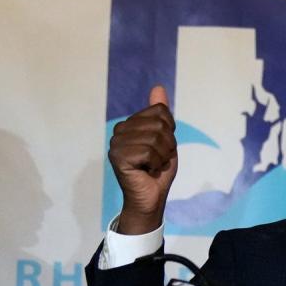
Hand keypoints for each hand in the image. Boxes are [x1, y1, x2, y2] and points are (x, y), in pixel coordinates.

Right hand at [107, 85, 177, 234]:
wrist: (150, 199)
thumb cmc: (157, 171)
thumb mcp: (165, 140)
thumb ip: (161, 115)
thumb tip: (158, 87)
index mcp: (131, 124)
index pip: (161, 112)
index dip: (170, 132)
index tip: (162, 148)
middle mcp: (120, 130)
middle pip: (160, 125)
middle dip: (167, 146)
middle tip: (158, 160)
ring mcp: (116, 143)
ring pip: (155, 138)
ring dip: (162, 156)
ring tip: (152, 166)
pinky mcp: (118, 156)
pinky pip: (149, 152)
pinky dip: (155, 164)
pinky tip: (146, 171)